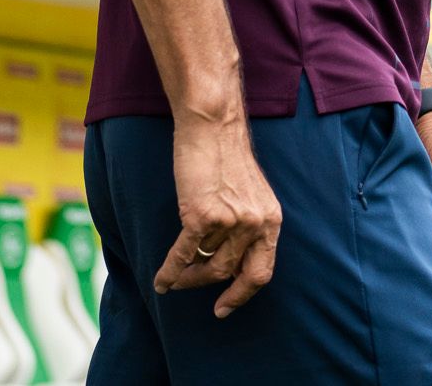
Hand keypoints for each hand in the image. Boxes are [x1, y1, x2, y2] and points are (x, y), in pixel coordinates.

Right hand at [154, 118, 280, 318]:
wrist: (212, 126)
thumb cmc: (226, 156)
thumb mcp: (251, 194)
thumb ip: (248, 225)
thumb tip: (229, 261)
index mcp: (271, 221)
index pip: (261, 272)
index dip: (242, 294)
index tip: (225, 306)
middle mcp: (255, 224)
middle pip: (229, 273)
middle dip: (207, 285)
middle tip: (191, 288)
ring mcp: (230, 221)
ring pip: (206, 264)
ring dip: (187, 276)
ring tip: (175, 279)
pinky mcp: (202, 215)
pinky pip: (183, 254)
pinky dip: (170, 271)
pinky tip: (161, 281)